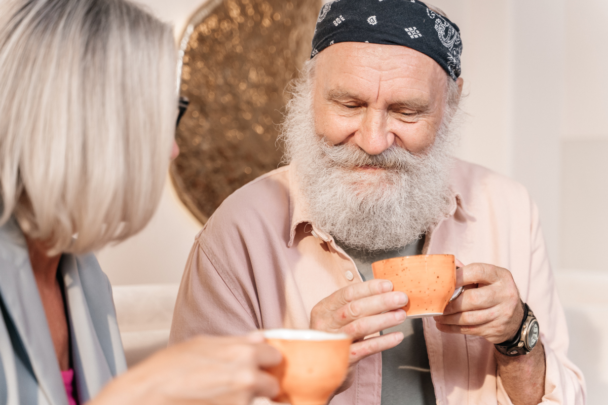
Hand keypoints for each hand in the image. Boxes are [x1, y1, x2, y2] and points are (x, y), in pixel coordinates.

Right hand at [90, 333, 280, 404]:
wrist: (143, 400)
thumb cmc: (165, 371)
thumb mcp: (200, 344)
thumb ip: (235, 342)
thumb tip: (259, 340)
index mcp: (243, 354)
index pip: (275, 356)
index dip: (265, 361)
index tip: (258, 365)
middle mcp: (247, 379)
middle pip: (273, 384)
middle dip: (261, 386)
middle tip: (240, 387)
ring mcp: (241, 404)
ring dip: (253, 402)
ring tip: (229, 399)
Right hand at [310, 279, 406, 365]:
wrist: (323, 368)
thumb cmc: (336, 336)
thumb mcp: (338, 318)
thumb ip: (356, 305)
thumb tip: (387, 292)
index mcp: (324, 309)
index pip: (348, 293)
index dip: (369, 288)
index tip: (388, 286)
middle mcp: (326, 324)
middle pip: (355, 309)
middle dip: (381, 302)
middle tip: (401, 299)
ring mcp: (334, 342)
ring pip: (361, 327)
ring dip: (384, 320)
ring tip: (401, 315)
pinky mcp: (344, 359)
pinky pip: (366, 348)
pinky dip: (383, 341)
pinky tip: (397, 336)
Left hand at [434, 262, 524, 343]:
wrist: (516, 318)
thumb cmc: (493, 292)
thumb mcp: (487, 278)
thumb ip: (468, 273)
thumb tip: (444, 269)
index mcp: (501, 276)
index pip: (477, 272)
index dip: (458, 276)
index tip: (444, 283)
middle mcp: (505, 294)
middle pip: (472, 299)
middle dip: (451, 304)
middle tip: (437, 306)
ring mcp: (503, 313)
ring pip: (469, 318)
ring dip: (449, 318)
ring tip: (437, 317)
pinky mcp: (497, 329)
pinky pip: (470, 330)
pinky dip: (453, 328)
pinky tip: (443, 326)